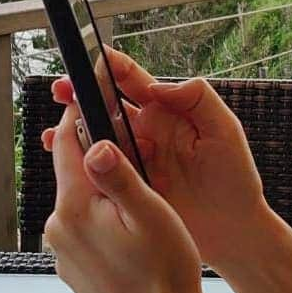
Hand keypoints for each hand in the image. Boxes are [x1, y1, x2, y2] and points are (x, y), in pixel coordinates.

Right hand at [43, 49, 274, 269]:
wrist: (233, 232)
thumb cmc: (235, 180)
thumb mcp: (225, 132)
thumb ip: (198, 100)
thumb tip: (159, 85)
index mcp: (169, 112)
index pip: (134, 80)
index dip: (111, 67)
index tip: (92, 60)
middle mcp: (147, 131)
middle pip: (107, 103)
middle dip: (82, 94)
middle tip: (62, 91)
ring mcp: (135, 158)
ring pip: (97, 135)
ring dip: (75, 128)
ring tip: (56, 129)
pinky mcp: (128, 183)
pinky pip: (98, 167)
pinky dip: (78, 160)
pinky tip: (64, 159)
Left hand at [44, 99, 221, 292]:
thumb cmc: (164, 274)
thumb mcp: (151, 214)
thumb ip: (119, 176)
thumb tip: (93, 143)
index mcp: (73, 207)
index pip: (66, 142)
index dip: (82, 114)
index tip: (98, 94)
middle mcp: (57, 228)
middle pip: (72, 170)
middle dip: (97, 153)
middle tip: (134, 144)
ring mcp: (63, 252)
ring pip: (79, 201)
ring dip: (102, 189)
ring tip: (139, 191)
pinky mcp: (74, 270)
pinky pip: (84, 229)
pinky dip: (102, 219)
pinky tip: (131, 230)